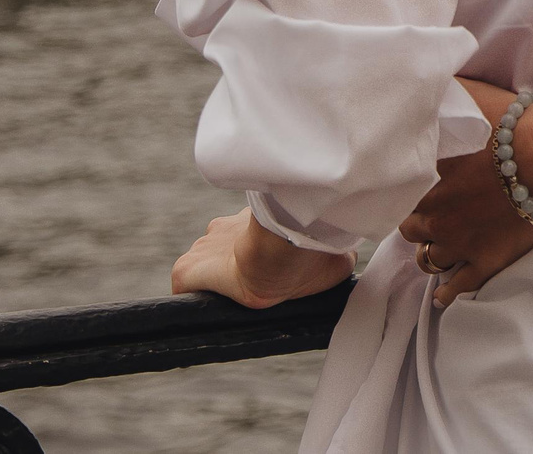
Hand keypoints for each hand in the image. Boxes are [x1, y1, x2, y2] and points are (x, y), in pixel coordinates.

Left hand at [171, 210, 351, 308]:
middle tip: (254, 281)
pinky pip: (185, 286)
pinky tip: (208, 313)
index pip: (250, 236)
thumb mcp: (334, 252)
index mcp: (257, 219)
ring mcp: (202, 248)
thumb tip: (347, 259)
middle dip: (237, 264)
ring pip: (206, 266)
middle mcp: (223, 229)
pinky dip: (193, 296)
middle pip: (223, 250)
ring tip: (236, 296)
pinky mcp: (185, 270)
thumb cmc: (314, 246)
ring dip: (218, 279)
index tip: (269, 264)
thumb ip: (333, 255)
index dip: (258, 250)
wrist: (282, 247)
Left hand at [397, 79, 532, 307]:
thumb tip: (419, 83)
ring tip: (438, 247)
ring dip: (430, 252)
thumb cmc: (512, 123)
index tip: (410, 188)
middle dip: (417, 221)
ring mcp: (458, 243)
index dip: (401, 191)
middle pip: (409, 228)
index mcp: (425, 178)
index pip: (394, 194)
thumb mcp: (469, 98)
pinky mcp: (485, 262)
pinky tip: (445, 293)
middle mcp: (434, 215)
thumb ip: (440, 95)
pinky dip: (447, 292)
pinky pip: (456, 288)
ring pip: (428, 259)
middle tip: (429, 213)